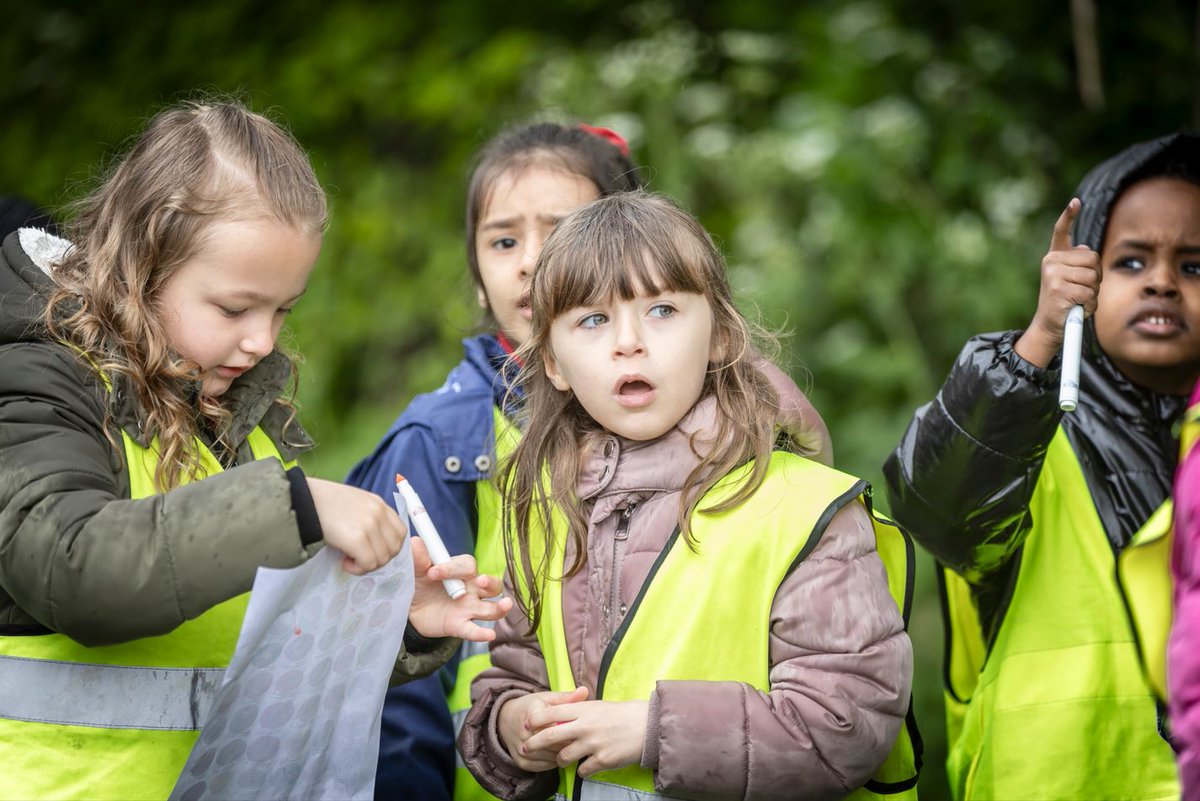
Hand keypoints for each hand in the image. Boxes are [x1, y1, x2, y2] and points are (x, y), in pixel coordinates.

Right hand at [307, 478, 405, 574]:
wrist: (300, 499)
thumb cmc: (321, 504)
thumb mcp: (352, 504)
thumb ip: (368, 518)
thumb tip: (376, 543)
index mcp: (378, 503)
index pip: (400, 532)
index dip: (388, 547)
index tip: (371, 551)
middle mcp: (378, 512)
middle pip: (394, 548)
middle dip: (378, 559)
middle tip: (358, 558)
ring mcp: (369, 524)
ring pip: (382, 559)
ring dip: (366, 564)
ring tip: (348, 558)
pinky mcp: (357, 538)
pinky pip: (368, 563)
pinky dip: (357, 568)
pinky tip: (343, 561)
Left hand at [407, 537, 513, 639]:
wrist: (411, 608)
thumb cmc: (420, 582)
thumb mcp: (416, 570)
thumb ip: (418, 558)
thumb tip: (416, 543)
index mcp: (461, 571)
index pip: (466, 566)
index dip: (451, 568)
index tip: (432, 573)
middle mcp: (472, 589)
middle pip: (492, 585)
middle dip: (490, 582)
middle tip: (480, 581)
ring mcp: (469, 608)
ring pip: (492, 608)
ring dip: (500, 607)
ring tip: (505, 604)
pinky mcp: (460, 626)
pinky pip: (474, 630)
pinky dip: (482, 633)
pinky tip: (489, 635)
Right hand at [498, 687, 589, 770]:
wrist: (505, 720)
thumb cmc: (530, 707)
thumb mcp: (547, 698)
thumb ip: (566, 697)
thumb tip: (585, 691)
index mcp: (533, 715)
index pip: (559, 727)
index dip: (571, 729)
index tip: (580, 729)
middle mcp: (525, 734)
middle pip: (556, 744)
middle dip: (569, 743)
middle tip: (579, 740)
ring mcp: (523, 750)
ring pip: (552, 757)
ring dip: (564, 754)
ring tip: (571, 747)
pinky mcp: (522, 762)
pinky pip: (545, 766)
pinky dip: (554, 761)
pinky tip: (558, 753)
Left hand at [523, 697, 648, 777]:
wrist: (646, 726)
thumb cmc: (621, 714)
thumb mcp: (598, 706)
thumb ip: (578, 710)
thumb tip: (557, 715)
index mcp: (584, 710)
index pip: (551, 713)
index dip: (535, 720)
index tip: (527, 725)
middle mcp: (585, 726)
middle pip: (550, 736)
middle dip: (534, 743)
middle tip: (526, 748)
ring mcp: (593, 744)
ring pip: (563, 757)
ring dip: (560, 760)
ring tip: (562, 759)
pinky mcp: (602, 760)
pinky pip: (582, 770)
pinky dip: (582, 770)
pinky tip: (586, 765)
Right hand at [1015, 198, 1101, 367]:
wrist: (1050, 326)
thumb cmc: (1064, 302)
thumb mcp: (1069, 279)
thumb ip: (1077, 263)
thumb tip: (1084, 248)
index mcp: (1054, 258)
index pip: (1061, 232)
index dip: (1069, 215)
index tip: (1076, 201)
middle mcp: (1051, 262)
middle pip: (1093, 258)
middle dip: (1096, 276)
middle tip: (1083, 290)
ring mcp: (1053, 276)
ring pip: (1093, 277)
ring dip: (1093, 293)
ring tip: (1079, 301)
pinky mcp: (1059, 290)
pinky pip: (1089, 293)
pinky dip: (1089, 305)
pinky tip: (1077, 308)